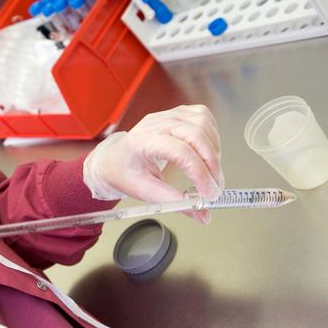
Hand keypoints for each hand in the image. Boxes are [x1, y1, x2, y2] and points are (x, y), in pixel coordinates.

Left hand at [83, 105, 223, 222]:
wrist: (113, 158)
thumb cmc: (123, 172)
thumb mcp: (145, 191)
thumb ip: (175, 203)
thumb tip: (202, 214)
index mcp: (142, 141)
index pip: (180, 152)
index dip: (199, 173)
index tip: (208, 194)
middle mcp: (155, 124)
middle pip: (196, 135)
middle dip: (211, 165)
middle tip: (214, 188)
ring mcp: (167, 116)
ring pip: (203, 124)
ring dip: (213, 151)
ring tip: (209, 172)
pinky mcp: (178, 113)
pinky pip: (204, 118)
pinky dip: (212, 137)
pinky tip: (206, 153)